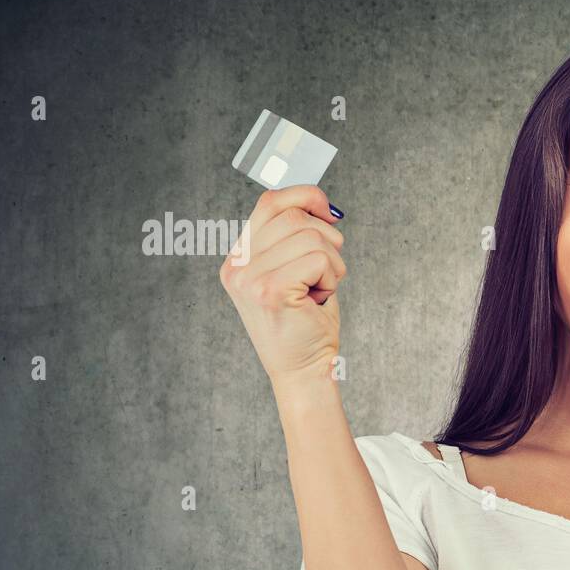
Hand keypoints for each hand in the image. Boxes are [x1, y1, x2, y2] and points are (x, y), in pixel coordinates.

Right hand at [218, 185, 346, 390]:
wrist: (304, 372)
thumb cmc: (306, 324)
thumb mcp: (296, 273)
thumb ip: (295, 238)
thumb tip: (319, 202)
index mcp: (239, 258)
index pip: (269, 203)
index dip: (305, 197)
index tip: (330, 214)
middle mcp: (237, 266)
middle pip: (293, 216)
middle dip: (326, 239)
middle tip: (327, 271)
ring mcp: (249, 278)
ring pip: (310, 236)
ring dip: (332, 263)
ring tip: (321, 289)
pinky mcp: (269, 290)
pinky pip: (318, 258)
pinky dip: (332, 278)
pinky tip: (321, 299)